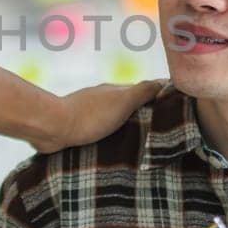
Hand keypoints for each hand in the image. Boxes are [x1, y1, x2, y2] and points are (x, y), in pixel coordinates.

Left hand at [31, 80, 165, 153]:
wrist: (53, 128)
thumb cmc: (90, 116)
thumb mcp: (122, 101)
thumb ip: (141, 92)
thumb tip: (162, 81)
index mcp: (114, 90)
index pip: (142, 90)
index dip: (158, 97)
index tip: (174, 107)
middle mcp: (102, 98)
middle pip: (128, 104)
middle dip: (143, 112)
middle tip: (161, 129)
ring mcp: (88, 112)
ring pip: (113, 118)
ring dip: (125, 125)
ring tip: (140, 141)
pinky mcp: (77, 127)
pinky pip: (99, 130)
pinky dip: (110, 135)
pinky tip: (113, 145)